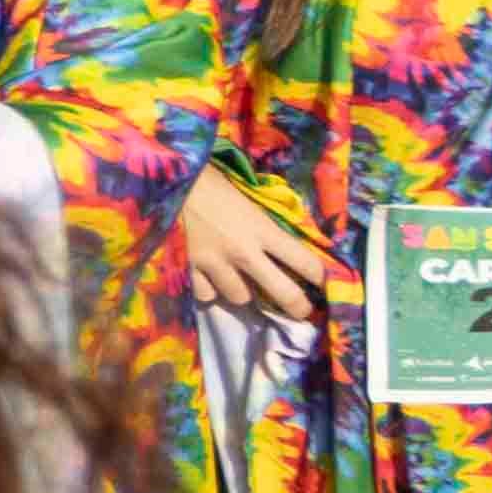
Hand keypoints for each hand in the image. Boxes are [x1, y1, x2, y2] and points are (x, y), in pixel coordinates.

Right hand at [180, 169, 352, 318]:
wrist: (166, 180)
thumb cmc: (209, 182)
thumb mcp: (247, 201)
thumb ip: (264, 226)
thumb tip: (282, 245)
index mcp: (263, 229)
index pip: (306, 262)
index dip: (322, 278)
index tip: (326, 285)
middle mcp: (244, 252)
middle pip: (284, 292)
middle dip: (297, 306)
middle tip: (301, 312)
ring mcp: (215, 264)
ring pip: (241, 297)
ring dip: (241, 291)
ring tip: (237, 280)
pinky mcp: (187, 269)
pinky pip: (206, 295)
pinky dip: (209, 289)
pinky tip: (206, 278)